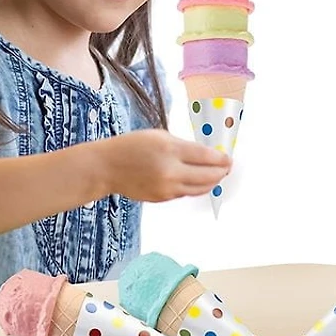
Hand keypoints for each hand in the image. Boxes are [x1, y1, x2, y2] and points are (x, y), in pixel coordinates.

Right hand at [100, 128, 230, 202]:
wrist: (107, 167)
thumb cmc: (132, 146)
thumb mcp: (160, 136)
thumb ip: (184, 146)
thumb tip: (206, 155)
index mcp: (171, 150)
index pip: (206, 156)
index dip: (221, 158)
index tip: (228, 158)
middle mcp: (171, 172)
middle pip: (207, 176)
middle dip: (221, 172)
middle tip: (228, 167)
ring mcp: (167, 188)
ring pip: (199, 188)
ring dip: (212, 182)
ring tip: (218, 175)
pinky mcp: (162, 198)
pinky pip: (185, 193)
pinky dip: (195, 187)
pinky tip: (199, 181)